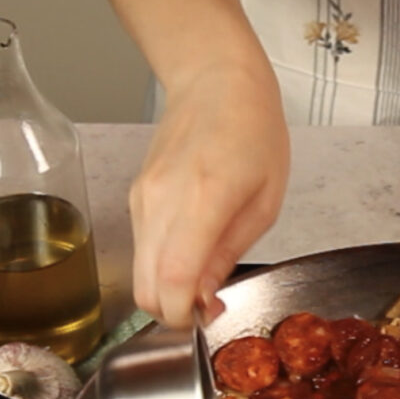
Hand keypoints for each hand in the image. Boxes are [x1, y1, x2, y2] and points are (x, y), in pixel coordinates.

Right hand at [129, 62, 288, 326]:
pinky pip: (141, 249)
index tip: (208, 318)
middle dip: (173, 312)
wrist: (214, 80)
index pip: (171, 283)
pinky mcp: (135, 198)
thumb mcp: (264, 201)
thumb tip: (205, 300)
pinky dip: (160, 265)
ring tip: (203, 277)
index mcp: (202, 201)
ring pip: (137, 273)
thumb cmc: (253, 132)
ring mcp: (141, 200)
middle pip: (144, 289)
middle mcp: (160, 203)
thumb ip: (228, 253)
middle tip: (208, 304)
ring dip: (166, 290)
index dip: (185, 317)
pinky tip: (189, 253)